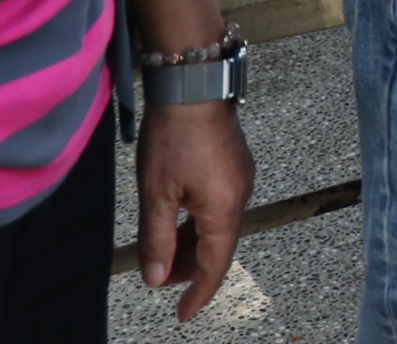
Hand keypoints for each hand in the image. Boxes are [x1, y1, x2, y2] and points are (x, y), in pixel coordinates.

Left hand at [134, 99, 252, 318]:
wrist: (193, 83)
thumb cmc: (175, 135)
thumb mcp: (157, 192)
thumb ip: (156, 239)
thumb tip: (156, 278)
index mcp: (225, 209)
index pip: (215, 265)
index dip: (198, 293)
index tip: (182, 314)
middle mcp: (240, 196)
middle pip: (218, 247)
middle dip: (189, 267)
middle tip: (159, 277)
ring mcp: (240, 178)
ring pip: (217, 226)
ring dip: (192, 244)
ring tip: (164, 250)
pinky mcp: (233, 163)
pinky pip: (219, 206)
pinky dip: (198, 222)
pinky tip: (178, 218)